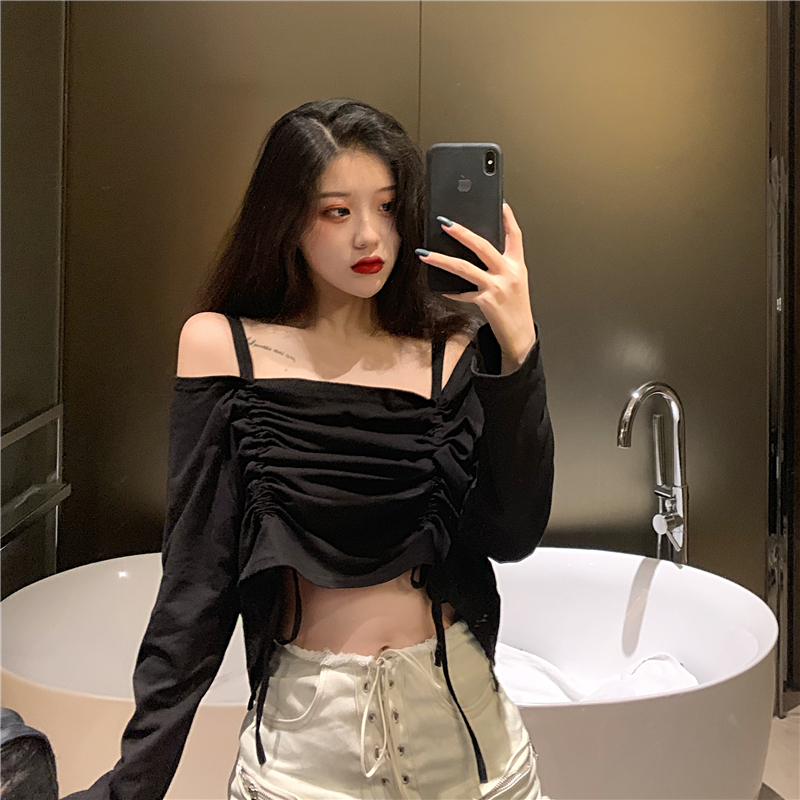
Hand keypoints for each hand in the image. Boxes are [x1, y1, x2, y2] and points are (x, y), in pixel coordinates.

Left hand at [416, 202, 536, 370]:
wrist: (520, 336)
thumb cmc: (515, 309)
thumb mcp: (513, 284)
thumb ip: (498, 269)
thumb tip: (472, 257)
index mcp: (518, 266)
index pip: (515, 237)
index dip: (509, 219)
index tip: (501, 205)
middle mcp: (509, 273)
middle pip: (483, 246)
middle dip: (461, 233)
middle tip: (444, 223)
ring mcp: (498, 287)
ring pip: (465, 268)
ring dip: (441, 259)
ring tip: (425, 254)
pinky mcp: (487, 301)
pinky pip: (463, 293)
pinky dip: (451, 291)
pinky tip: (441, 288)